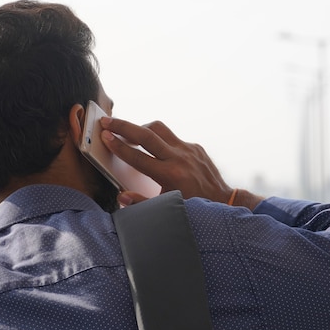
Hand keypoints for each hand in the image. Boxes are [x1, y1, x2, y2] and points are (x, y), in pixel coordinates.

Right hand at [100, 117, 261, 207]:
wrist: (224, 201)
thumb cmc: (194, 207)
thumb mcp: (167, 208)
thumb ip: (142, 203)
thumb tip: (122, 197)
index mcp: (170, 175)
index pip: (138, 157)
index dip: (119, 147)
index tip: (105, 137)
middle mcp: (179, 158)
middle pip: (146, 135)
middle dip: (124, 126)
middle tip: (107, 121)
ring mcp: (189, 150)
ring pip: (160, 129)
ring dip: (141, 129)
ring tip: (128, 133)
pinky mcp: (195, 147)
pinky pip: (173, 138)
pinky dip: (160, 141)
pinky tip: (154, 149)